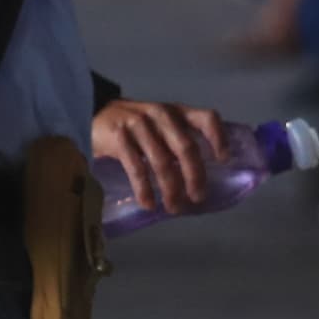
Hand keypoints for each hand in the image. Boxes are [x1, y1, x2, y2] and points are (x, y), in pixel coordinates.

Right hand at [90, 98, 237, 217]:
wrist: (94, 114)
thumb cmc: (134, 126)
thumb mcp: (160, 125)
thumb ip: (177, 141)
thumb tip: (198, 178)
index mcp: (176, 111)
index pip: (206, 118)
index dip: (218, 139)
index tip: (224, 161)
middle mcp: (160, 115)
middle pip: (186, 147)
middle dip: (195, 176)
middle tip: (198, 197)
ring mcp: (139, 124)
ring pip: (162, 162)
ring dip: (170, 189)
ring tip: (173, 207)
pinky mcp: (119, 137)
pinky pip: (136, 168)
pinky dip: (144, 189)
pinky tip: (149, 204)